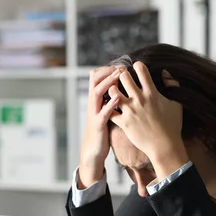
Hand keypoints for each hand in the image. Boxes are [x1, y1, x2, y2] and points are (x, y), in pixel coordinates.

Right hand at [78, 66, 120, 187]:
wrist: (93, 150)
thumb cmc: (102, 130)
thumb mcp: (106, 112)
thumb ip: (110, 100)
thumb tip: (122, 88)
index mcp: (96, 100)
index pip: (97, 77)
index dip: (107, 69)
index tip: (121, 65)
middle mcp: (93, 104)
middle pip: (95, 81)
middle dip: (107, 72)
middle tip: (121, 66)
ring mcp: (94, 113)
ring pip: (96, 93)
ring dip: (107, 83)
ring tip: (118, 76)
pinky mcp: (98, 125)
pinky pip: (103, 113)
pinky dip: (110, 105)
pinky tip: (118, 99)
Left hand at [109, 62, 187, 178]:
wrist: (165, 146)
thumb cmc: (172, 125)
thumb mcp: (176, 103)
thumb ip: (172, 85)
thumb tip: (165, 72)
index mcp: (152, 93)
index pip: (141, 70)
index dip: (138, 66)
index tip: (136, 68)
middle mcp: (139, 100)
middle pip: (124, 77)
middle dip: (122, 75)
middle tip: (122, 77)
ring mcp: (130, 111)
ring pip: (113, 92)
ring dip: (112, 89)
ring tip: (115, 91)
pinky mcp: (124, 123)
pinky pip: (110, 111)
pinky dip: (108, 107)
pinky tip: (110, 106)